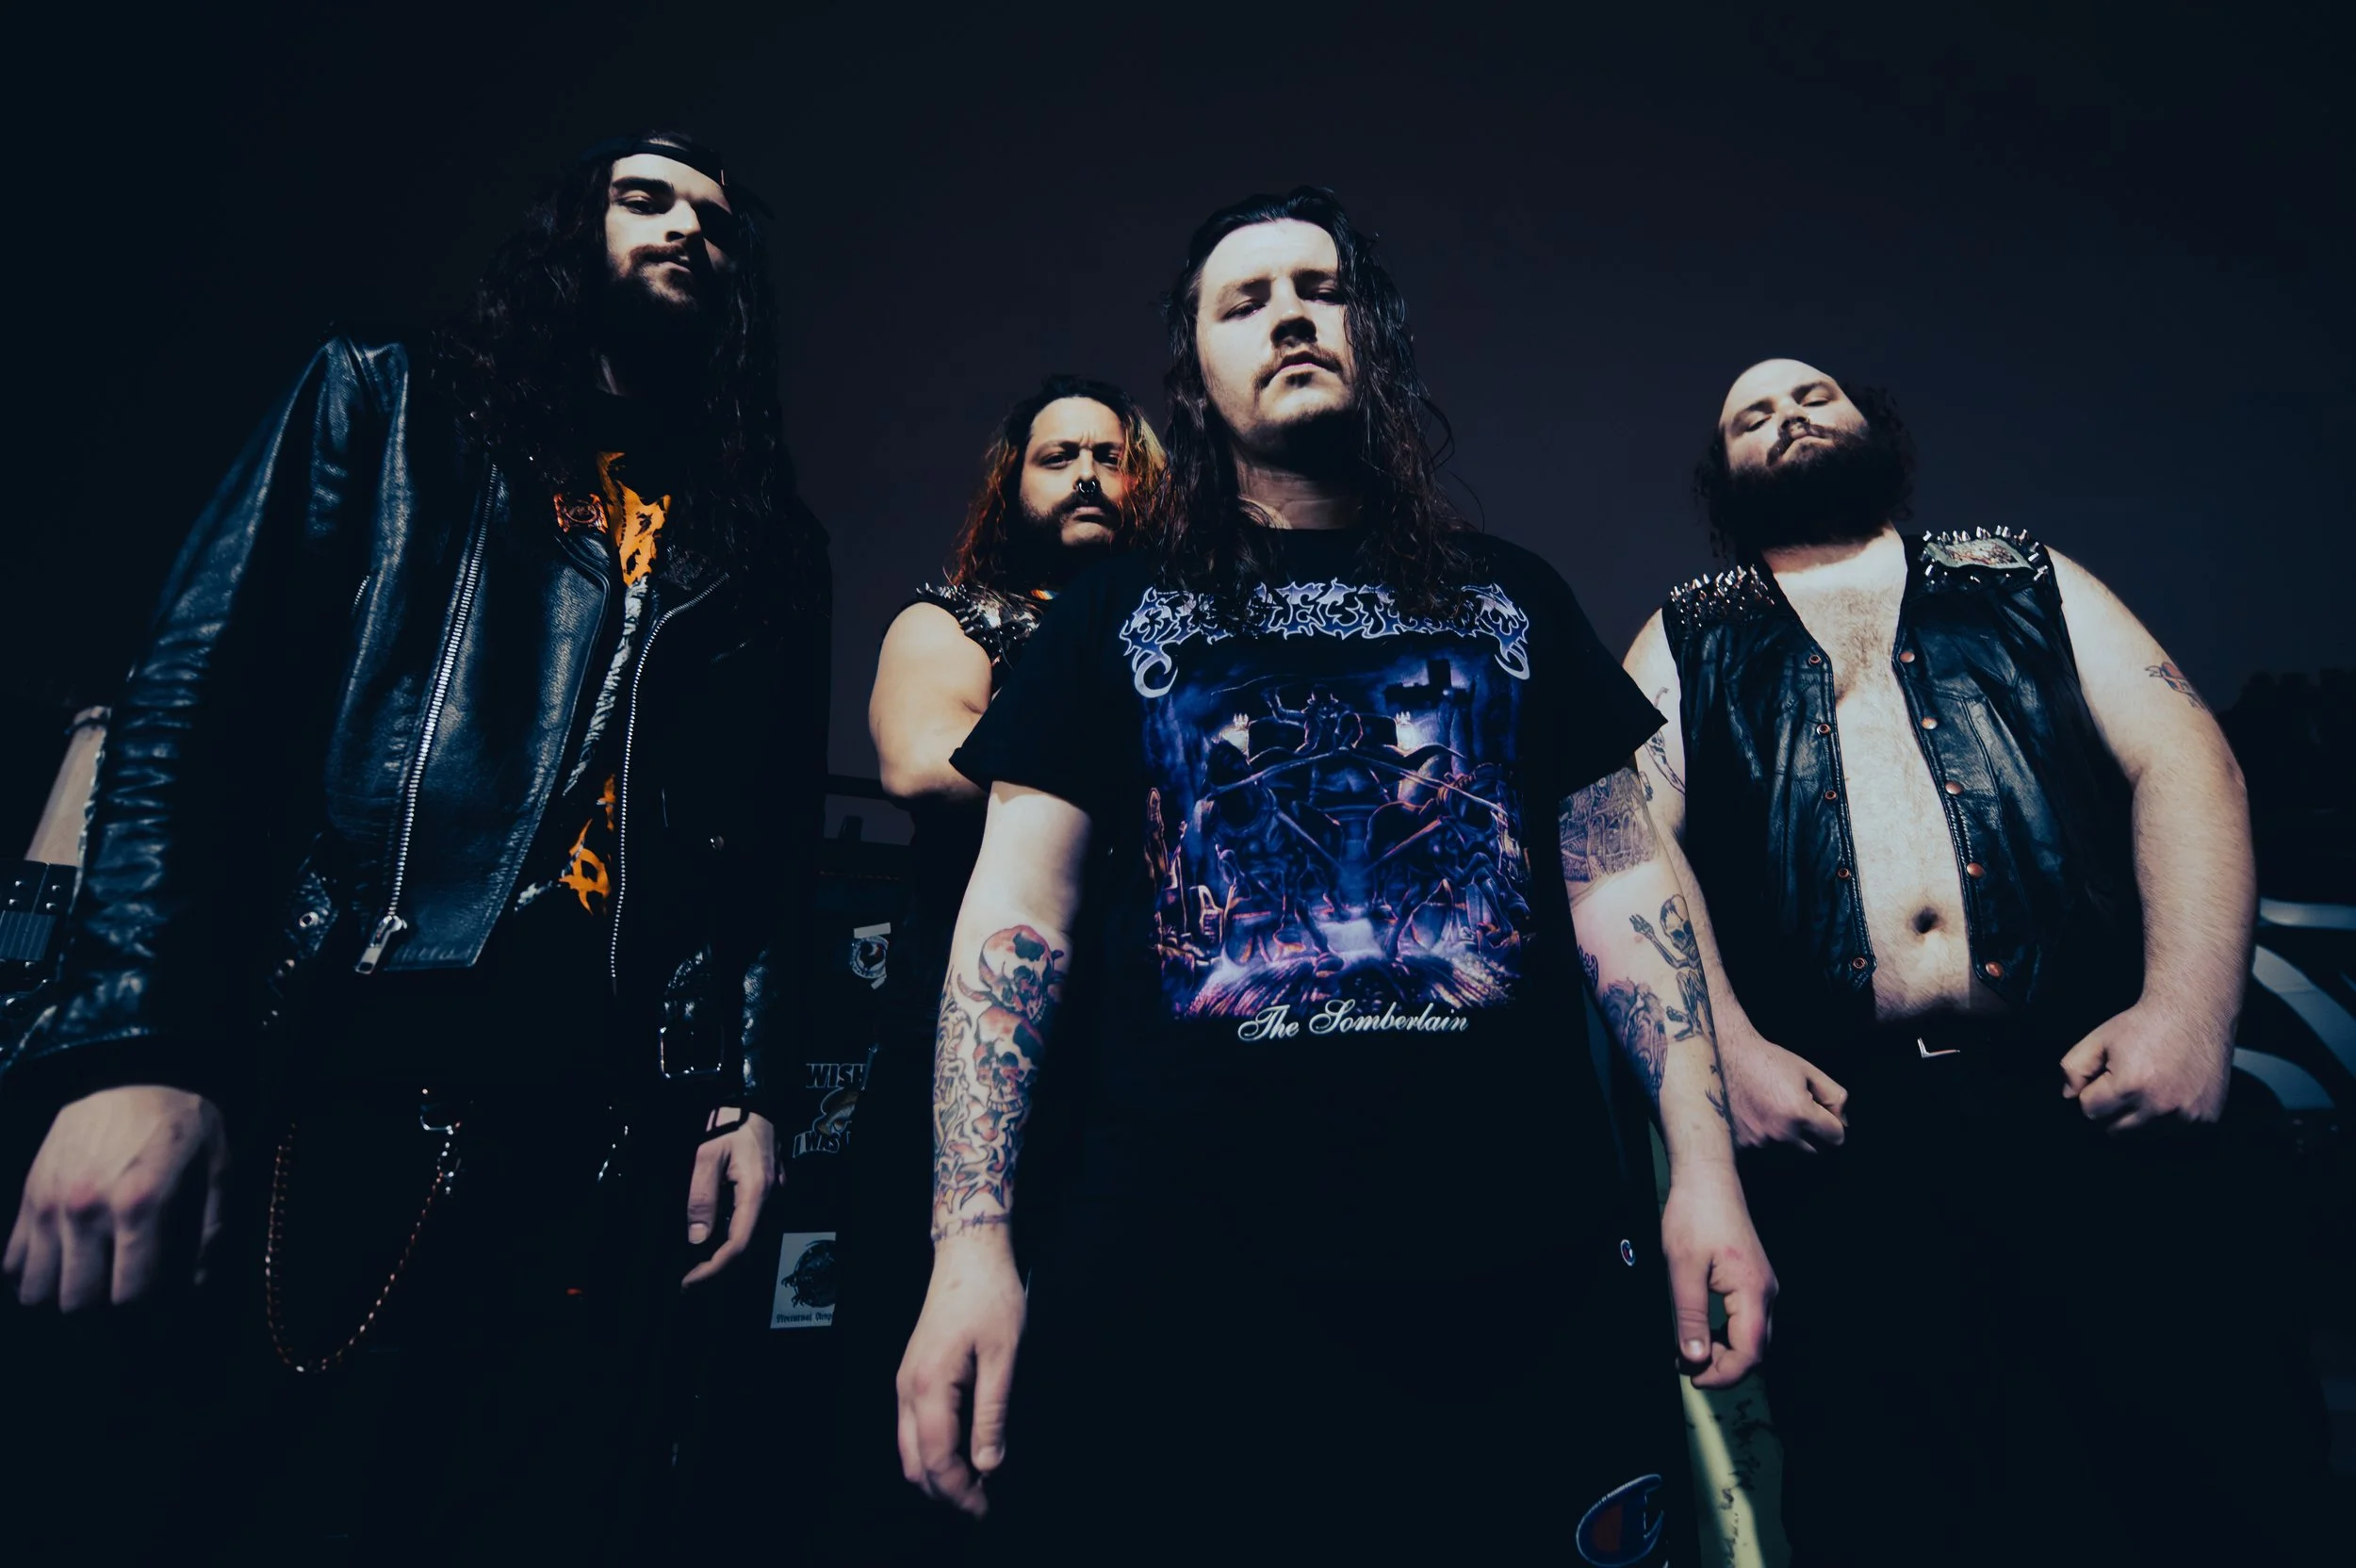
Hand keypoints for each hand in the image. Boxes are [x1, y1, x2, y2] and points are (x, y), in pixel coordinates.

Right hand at [5, 1085, 228, 1309]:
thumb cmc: (180, 1118)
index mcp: (140, 1206)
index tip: (156, 1297)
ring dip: (61, 1295)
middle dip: (100, 1308)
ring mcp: (49, 1205)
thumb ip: (212, 1227)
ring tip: (87, 1282)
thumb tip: (197, 1282)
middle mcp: (86, 1211)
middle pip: (76, 1302)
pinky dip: (30, 1273)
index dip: (146, 1308)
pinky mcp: (28, 1195)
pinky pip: (11, 1261)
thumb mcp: (218, 1162)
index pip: (130, 1294)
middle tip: (119, 1292)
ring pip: (35, 1290)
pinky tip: (58, 1264)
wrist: (127, 1068)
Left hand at [680, 1108, 776, 1287]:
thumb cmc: (729, 1121)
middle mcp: (771, 1197)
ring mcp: (773, 1193)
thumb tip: (698, 1239)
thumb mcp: (707, 1155)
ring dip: (724, 1254)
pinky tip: (711, 1239)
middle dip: (717, 1267)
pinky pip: (751, 1222)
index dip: (712, 1268)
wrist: (755, 1098)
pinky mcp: (769, 1188)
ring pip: (750, 1236)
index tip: (688, 1282)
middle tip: (688, 1279)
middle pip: (747, 1247)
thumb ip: (702, 1197)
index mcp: (757, 1192)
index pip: (737, 1245)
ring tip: (695, 1265)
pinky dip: (731, 1237)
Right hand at [897, 1232, 1025, 1517]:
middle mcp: (907, 1389)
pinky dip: (933, 1450)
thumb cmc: (990, 1297)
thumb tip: (990, 1464)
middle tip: (983, 1503)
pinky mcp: (912, 1375)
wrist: (967, 1254)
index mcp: (929, 1386)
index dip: (960, 1491)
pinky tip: (963, 1451)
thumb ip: (993, 1412)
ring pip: (909, 1448)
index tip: (985, 1508)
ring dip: (938, 1473)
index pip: (936, 1458)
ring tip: (976, 1483)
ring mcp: (905, 1382)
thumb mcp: (1003, 1356)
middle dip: (946, 1490)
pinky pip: (913, 1428)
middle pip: (915, 1462)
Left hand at [1661, 1166, 1775, 1387]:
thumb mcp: (1682, 1268)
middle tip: (1684, 1366)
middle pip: (1756, 1350)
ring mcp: (1762, 1285)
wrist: (1707, 1178)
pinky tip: (1700, 1330)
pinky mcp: (1753, 1279)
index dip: (1722, 1374)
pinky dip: (1726, 1334)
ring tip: (1687, 1350)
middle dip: (1722, 1366)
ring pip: (1752, 1337)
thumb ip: (1690, 1316)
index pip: (1749, 1352)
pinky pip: (1747, 1320)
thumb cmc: (1694, 1215)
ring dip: (1723, 1351)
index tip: (1691, 1377)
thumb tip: (1692, 1358)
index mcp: (1752, 1291)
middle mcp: (1765, 1291)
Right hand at [1723, 1030, 1847, 1151]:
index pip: (1836, 1137)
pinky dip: (1767, 1138)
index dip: (1833, 1123)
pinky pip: (1767, 1150)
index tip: (1823, 1112)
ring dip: (1790, 1138)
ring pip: (1790, 1152)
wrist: (1724, 1056)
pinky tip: (1759, 1115)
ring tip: (1775, 1110)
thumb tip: (1843, 1123)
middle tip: (1797, 1110)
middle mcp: (1780, 1132)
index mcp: (1800, 1112)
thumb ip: (1835, 1097)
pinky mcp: (1742, 1145)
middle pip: (1815, 1150)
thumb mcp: (1809, 1071)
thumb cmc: (1767, 1060)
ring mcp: (1760, 1141)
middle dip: (1813, 1134)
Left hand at [2059, 1000, 2231, 1132]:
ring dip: (2140, 1117)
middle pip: (2115, 1130)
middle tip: (2126, 1081)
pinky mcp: (2207, 1119)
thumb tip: (2069, 1097)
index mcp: (2130, 1085)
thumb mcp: (2098, 1038)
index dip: (2092, 1092)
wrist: (2195, 1014)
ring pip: (2144, 1136)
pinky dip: (2168, 1120)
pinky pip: (2174, 1134)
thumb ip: (2073, 1068)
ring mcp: (2187, 1116)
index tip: (2105, 1076)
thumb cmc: (2144, 1025)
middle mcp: (2160, 1106)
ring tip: (2150, 1085)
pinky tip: (2171, 1093)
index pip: (2090, 1111)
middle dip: (2113, 1109)